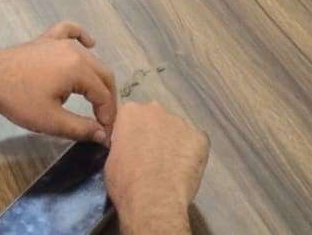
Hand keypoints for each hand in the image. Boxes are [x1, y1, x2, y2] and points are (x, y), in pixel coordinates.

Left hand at [0, 23, 116, 144]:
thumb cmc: (21, 100)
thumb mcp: (52, 121)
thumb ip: (81, 128)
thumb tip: (103, 135)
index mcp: (78, 69)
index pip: (103, 94)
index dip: (108, 116)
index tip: (105, 135)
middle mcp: (74, 50)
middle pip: (102, 74)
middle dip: (107, 99)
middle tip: (103, 121)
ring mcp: (60, 41)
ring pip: (90, 57)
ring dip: (97, 78)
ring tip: (96, 100)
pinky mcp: (47, 38)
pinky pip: (70, 32)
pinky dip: (82, 36)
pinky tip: (88, 43)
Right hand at [104, 101, 208, 231]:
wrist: (153, 202)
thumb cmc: (125, 183)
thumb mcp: (111, 159)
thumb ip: (122, 144)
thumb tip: (129, 148)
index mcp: (130, 112)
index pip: (131, 118)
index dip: (133, 135)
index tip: (133, 151)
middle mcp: (156, 109)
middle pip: (155, 119)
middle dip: (154, 134)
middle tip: (152, 158)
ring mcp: (180, 122)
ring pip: (177, 131)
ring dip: (174, 143)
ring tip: (171, 168)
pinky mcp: (200, 137)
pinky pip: (195, 143)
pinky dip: (191, 154)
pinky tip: (185, 171)